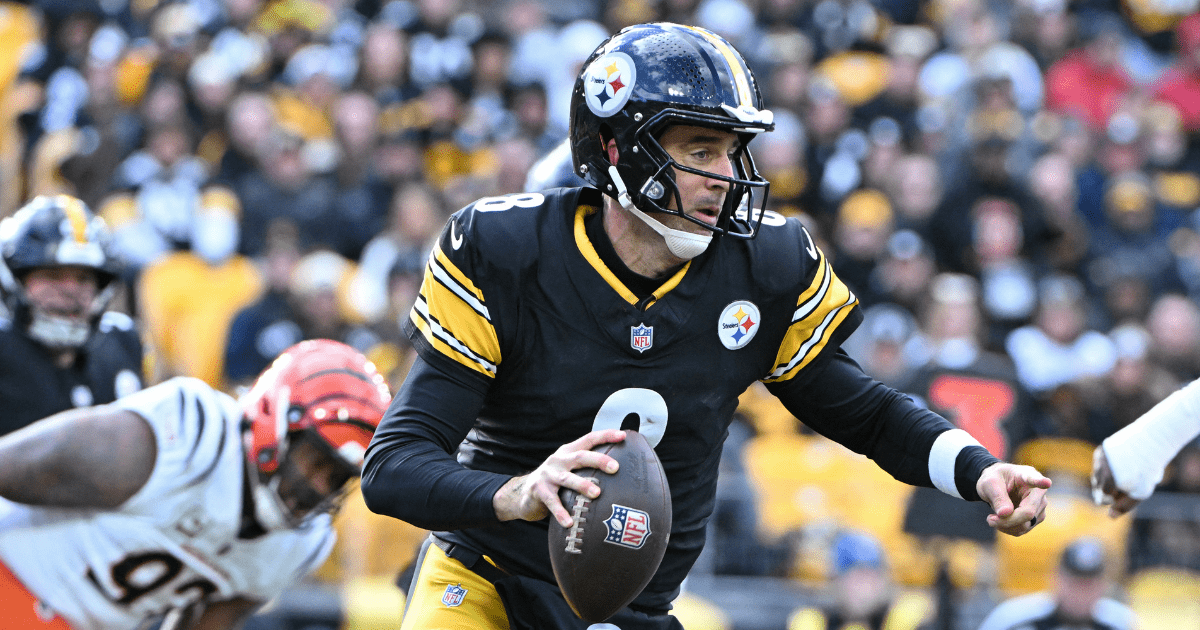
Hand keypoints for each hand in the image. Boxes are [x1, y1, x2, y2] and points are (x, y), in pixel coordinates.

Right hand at [493, 430, 624, 526]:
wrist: (524, 493)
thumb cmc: (556, 482)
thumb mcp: (569, 469)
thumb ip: (587, 467)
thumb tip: (620, 471)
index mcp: (568, 452)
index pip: (589, 439)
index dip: (605, 436)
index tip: (622, 436)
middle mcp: (558, 460)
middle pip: (580, 456)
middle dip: (598, 461)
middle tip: (615, 468)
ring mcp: (548, 475)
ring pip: (567, 478)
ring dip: (582, 485)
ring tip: (596, 494)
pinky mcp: (539, 491)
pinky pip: (552, 502)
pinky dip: (561, 512)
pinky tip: (569, 522)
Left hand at [976, 462, 1051, 535]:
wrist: (997, 485)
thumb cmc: (995, 479)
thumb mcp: (990, 483)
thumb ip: (997, 496)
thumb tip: (1006, 513)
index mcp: (1028, 475)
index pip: (1035, 479)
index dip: (1041, 482)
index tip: (1046, 482)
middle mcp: (1039, 492)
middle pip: (1028, 513)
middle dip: (1007, 520)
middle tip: (989, 519)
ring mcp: (1040, 506)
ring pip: (1026, 524)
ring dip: (1006, 526)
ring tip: (991, 518)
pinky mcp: (1036, 518)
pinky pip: (1023, 529)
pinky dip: (1008, 529)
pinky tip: (999, 521)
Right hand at [1091, 446, 1140, 517]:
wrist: (1149, 444)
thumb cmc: (1146, 472)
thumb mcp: (1140, 493)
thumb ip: (1124, 505)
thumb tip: (1110, 516)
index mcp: (1110, 481)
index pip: (1103, 499)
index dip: (1115, 498)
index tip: (1126, 491)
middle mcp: (1101, 470)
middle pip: (1098, 487)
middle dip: (1109, 488)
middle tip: (1125, 482)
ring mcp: (1099, 460)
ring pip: (1097, 476)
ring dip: (1106, 478)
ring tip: (1122, 473)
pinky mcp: (1099, 452)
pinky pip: (1098, 465)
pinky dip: (1106, 467)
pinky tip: (1118, 465)